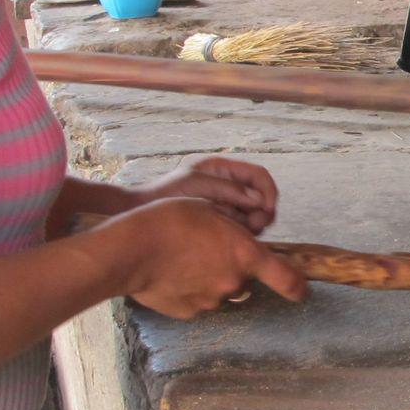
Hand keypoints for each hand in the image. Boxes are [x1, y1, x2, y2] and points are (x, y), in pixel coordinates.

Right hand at [106, 198, 305, 318]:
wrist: (130, 249)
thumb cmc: (169, 220)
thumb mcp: (212, 211)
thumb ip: (235, 231)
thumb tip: (242, 240)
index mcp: (245, 254)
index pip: (287, 278)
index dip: (298, 286)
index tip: (302, 289)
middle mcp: (234, 281)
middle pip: (244, 278)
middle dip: (233, 267)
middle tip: (206, 250)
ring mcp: (211, 300)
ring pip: (220, 289)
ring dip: (210, 278)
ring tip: (182, 259)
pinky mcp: (190, 312)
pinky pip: (197, 300)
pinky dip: (190, 290)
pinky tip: (171, 274)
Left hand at [140, 157, 279, 233]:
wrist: (141, 212)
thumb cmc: (164, 193)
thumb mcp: (196, 184)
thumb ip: (228, 189)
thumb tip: (259, 200)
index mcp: (224, 170)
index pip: (259, 176)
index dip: (268, 191)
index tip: (267, 209)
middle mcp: (229, 187)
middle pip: (262, 198)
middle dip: (263, 212)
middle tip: (253, 227)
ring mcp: (226, 207)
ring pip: (255, 216)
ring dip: (254, 225)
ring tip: (239, 233)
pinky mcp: (221, 224)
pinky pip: (241, 229)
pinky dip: (242, 234)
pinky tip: (229, 238)